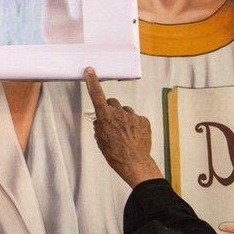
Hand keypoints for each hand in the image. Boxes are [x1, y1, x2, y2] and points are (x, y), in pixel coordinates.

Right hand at [84, 67, 162, 186]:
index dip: (92, 82)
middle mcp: (119, 113)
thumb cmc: (114, 153)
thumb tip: (100, 120)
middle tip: (110, 121)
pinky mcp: (144, 121)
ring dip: (122, 117)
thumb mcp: (100, 140)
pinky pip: (136, 118)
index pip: (97, 95)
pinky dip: (133, 124)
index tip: (90, 71)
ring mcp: (133, 116)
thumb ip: (99, 126)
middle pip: (112, 102)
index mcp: (105, 117)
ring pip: (125, 111)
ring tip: (123, 132)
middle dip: (110, 109)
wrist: (134, 162)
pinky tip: (133, 135)